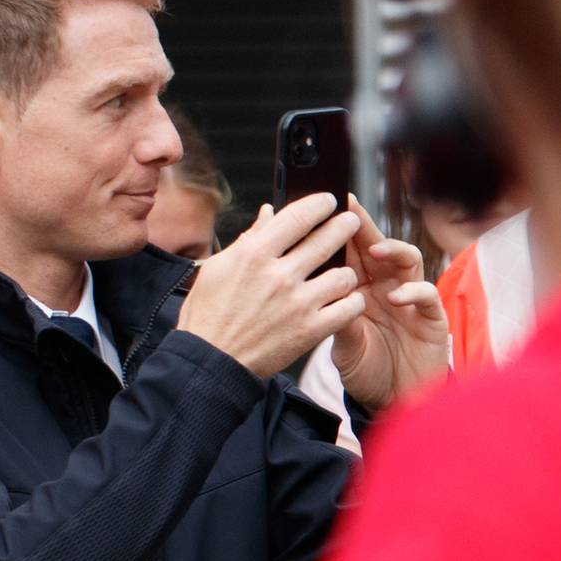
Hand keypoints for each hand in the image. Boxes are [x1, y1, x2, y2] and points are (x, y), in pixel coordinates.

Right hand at [175, 193, 364, 379]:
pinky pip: (349, 307)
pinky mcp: (311, 330)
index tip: (330, 200)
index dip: (319, 204)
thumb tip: (269, 212)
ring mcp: (298, 303)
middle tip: (350, 222)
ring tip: (344, 273)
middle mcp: (278, 275)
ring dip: (347, 272)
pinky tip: (346, 300)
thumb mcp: (218, 268)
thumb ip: (249, 239)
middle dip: (344, 226)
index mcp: (253, 255)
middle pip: (326, 240)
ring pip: (343, 275)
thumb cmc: (209, 314)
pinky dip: (352, 302)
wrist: (210, 361)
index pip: (297, 217)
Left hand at [329, 197, 447, 408]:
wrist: (392, 402)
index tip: (325, 204)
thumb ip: (325, 308)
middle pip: (379, 247)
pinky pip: (427, 295)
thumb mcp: (335, 340)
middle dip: (365, 226)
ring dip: (393, 251)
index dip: (341, 227)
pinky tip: (396, 298)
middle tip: (349, 209)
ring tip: (375, 251)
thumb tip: (299, 278)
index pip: (351, 250)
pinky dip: (412, 292)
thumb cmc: (364, 369)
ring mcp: (411, 301)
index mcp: (361, 288)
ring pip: (408, 261)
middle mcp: (387, 288)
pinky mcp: (431, 319)